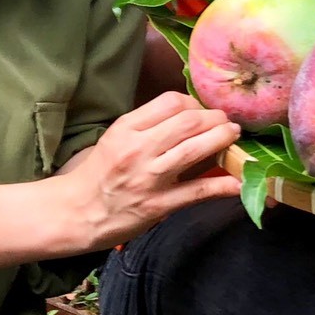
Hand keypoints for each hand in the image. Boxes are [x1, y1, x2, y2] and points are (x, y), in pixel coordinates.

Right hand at [46, 91, 239, 247]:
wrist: (76, 213)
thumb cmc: (97, 173)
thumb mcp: (115, 137)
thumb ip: (147, 124)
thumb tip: (188, 114)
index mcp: (126, 128)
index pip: (171, 102)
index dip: (195, 103)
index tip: (202, 111)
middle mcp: (139, 149)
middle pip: (189, 121)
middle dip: (215, 118)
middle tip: (225, 122)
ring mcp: (150, 178)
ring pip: (196, 149)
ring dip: (223, 139)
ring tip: (233, 136)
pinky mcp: (159, 205)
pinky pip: (199, 191)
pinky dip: (224, 185)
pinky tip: (239, 181)